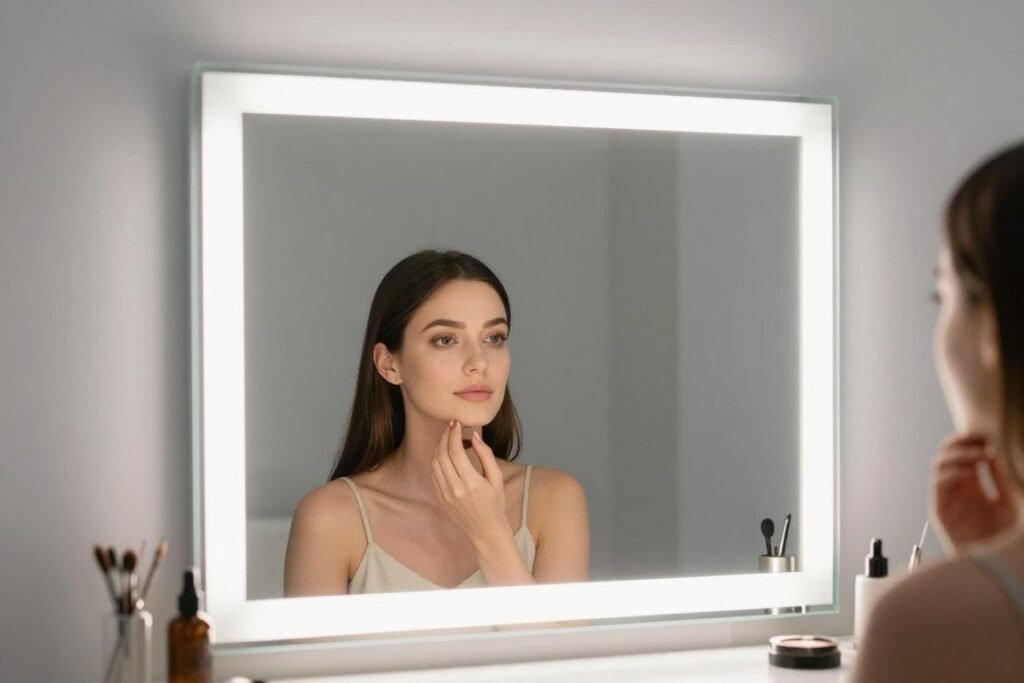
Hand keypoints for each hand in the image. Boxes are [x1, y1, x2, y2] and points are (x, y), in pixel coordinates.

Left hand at [430, 421, 508, 543]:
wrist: (486, 530)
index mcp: (471, 483)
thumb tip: (475, 435)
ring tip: (447, 438)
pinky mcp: (440, 498)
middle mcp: (455, 489)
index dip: (454, 434)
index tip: (456, 423)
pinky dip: (437, 460)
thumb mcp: (496, 478)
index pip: (456, 451)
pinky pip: (433, 474)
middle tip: (450, 426)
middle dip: (444, 437)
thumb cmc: (495, 503)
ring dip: (439, 447)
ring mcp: (445, 495)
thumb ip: (486, 455)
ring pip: (435, 463)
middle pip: (442, 455)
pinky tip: (445, 454)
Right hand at [930, 433, 1018, 554]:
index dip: (970, 439)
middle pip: (948, 452)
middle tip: (979, 439)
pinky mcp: (940, 509)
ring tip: (978, 456)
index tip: (985, 433)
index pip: (963, 451)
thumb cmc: (1002, 538)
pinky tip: (968, 473)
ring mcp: (946, 496)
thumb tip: (995, 452)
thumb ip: (1001, 478)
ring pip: (940, 464)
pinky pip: (938, 484)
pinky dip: (951, 474)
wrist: (992, 565)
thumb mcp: (1009, 502)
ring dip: (958, 456)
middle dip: (962, 443)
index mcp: (971, 482)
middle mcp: (956, 486)